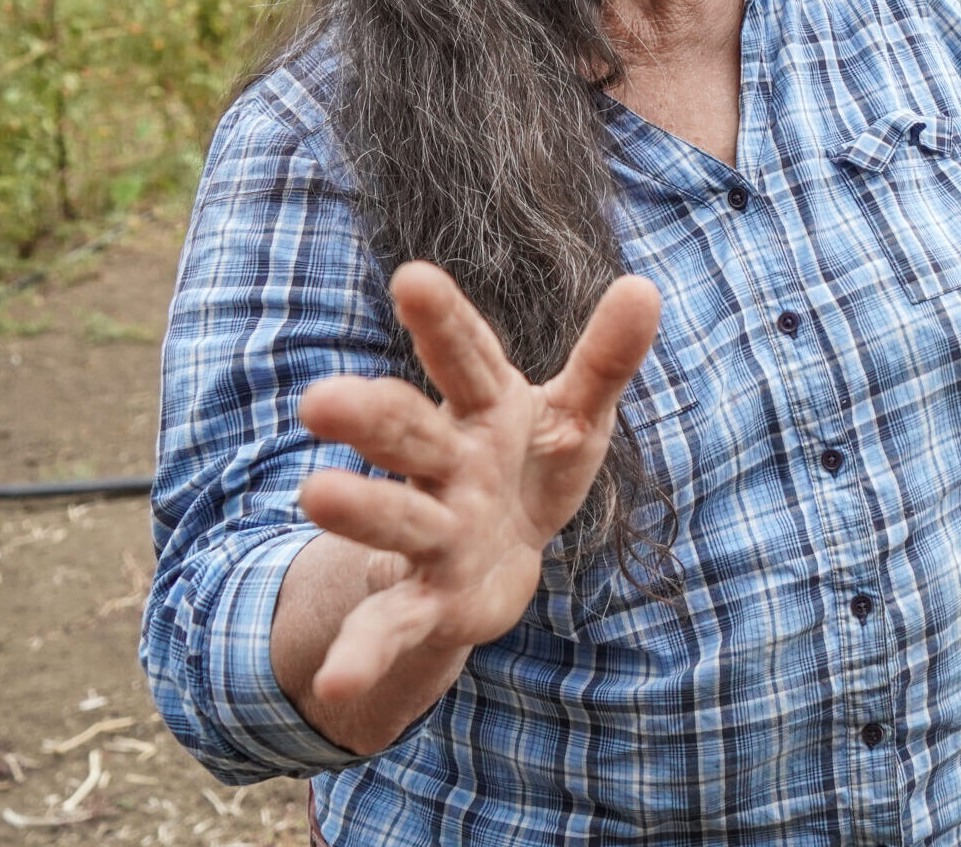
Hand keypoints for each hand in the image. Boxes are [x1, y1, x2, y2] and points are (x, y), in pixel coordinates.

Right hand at [292, 264, 658, 704]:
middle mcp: (445, 464)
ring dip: (359, 509)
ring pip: (395, 516)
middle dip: (370, 415)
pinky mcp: (429, 601)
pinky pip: (393, 625)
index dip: (442, 320)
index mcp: (483, 408)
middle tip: (320, 400)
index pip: (465, 357)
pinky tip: (337, 682)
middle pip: (407, 432)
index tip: (413, 277)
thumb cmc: (531, 466)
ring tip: (315, 495)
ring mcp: (432, 531)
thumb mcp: (576, 415)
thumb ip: (605, 359)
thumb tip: (645, 287)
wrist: (498, 559)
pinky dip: (365, 651)